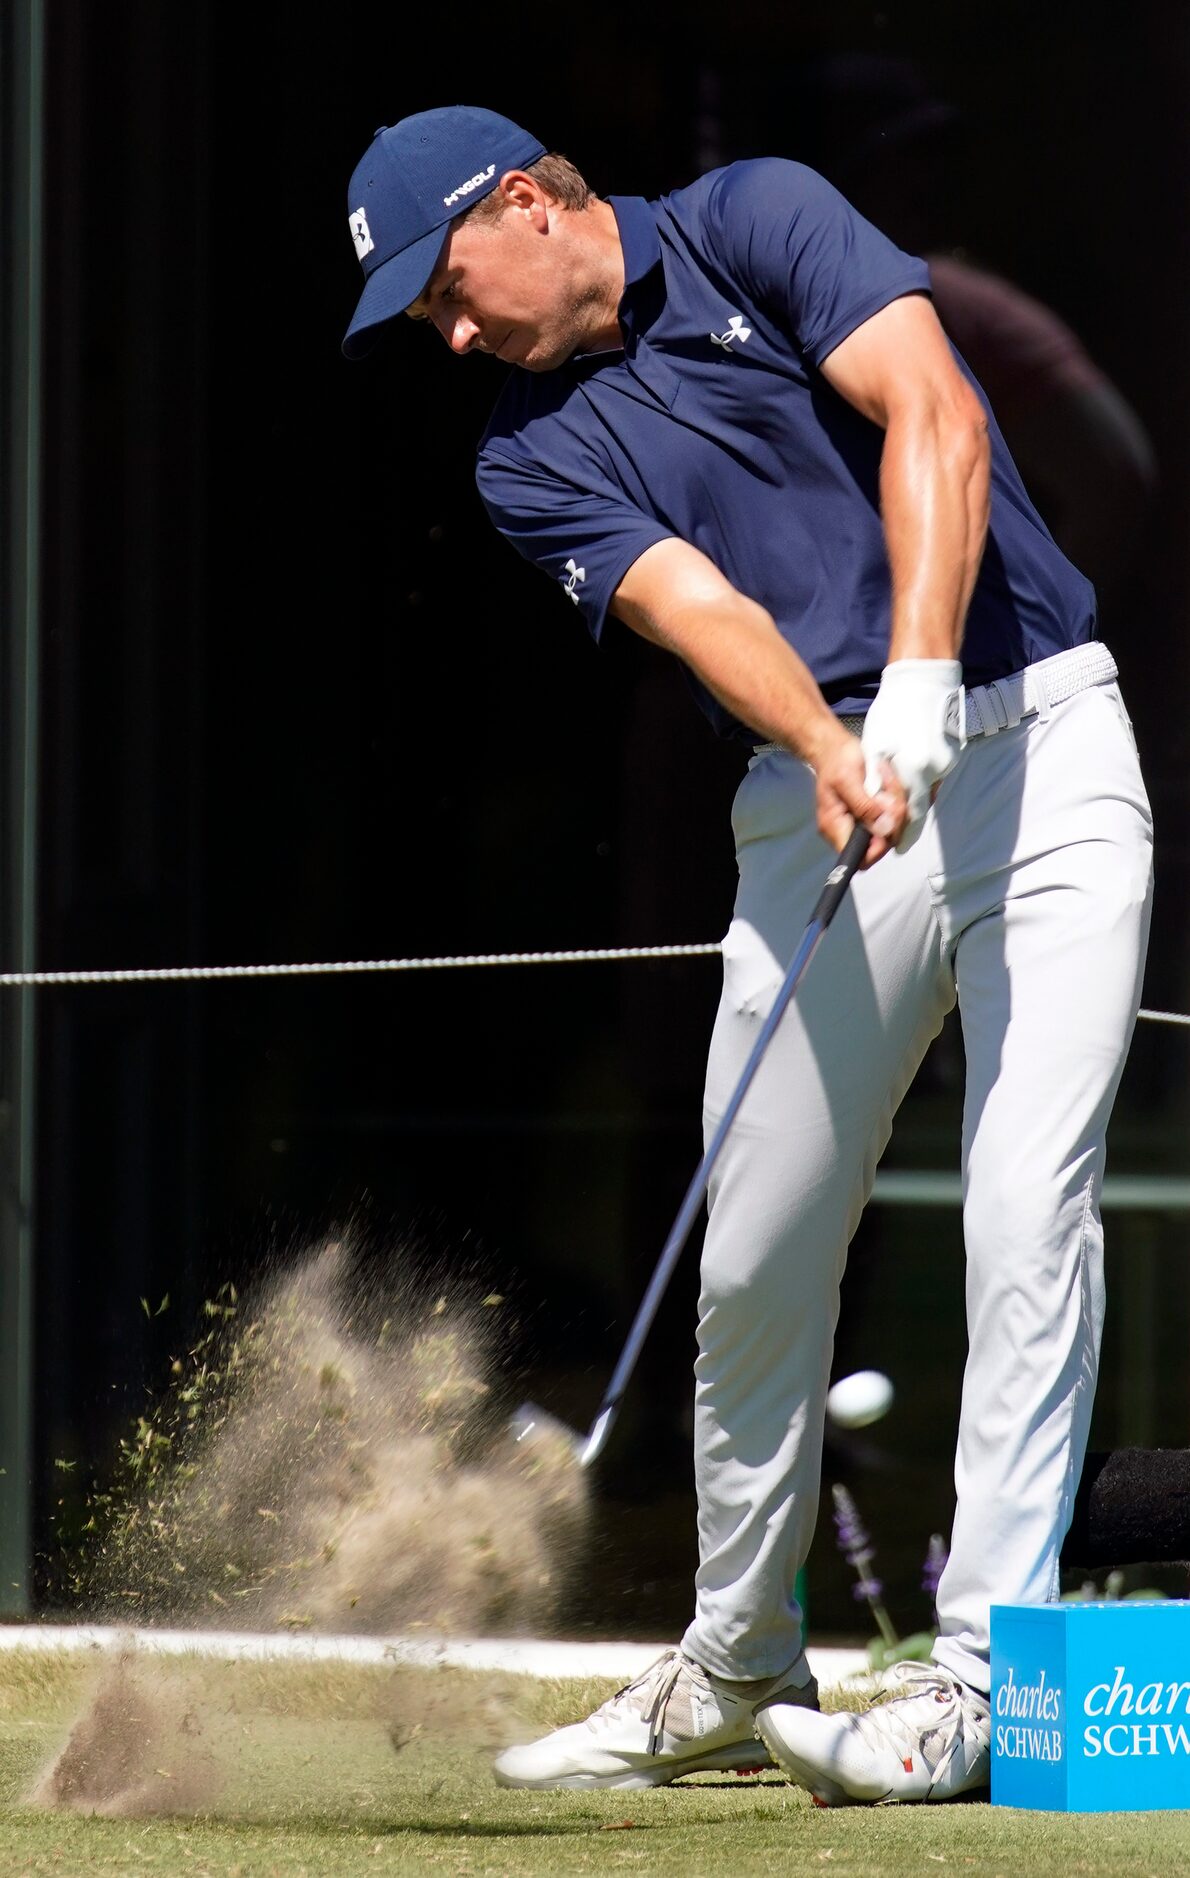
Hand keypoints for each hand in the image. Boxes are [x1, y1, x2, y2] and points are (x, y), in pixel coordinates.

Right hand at [813, 723, 907, 867]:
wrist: (834, 748)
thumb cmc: (836, 761)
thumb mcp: (848, 781)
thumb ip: (865, 807)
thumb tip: (884, 830)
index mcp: (836, 827)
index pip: (860, 858)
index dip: (879, 848)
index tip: (887, 822)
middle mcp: (848, 831)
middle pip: (880, 845)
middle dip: (892, 820)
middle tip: (887, 793)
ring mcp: (861, 823)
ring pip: (890, 830)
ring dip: (896, 806)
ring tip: (886, 782)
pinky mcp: (871, 814)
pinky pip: (890, 818)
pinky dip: (895, 802)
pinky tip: (889, 785)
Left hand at [860, 659, 963, 849]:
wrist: (923, 681)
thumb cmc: (894, 713)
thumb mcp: (875, 750)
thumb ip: (876, 785)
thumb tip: (877, 815)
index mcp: (915, 770)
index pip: (912, 817)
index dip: (903, 835)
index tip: (897, 847)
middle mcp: (936, 770)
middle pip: (921, 806)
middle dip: (906, 816)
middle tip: (892, 823)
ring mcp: (948, 761)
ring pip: (929, 790)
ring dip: (914, 793)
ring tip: (898, 784)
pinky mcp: (954, 753)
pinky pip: (936, 774)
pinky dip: (923, 777)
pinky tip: (912, 766)